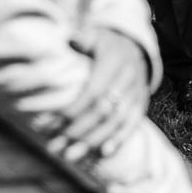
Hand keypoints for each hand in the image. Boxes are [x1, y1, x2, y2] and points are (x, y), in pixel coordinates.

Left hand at [50, 28, 149, 164]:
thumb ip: (82, 39)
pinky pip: (132, 124)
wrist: (134, 45)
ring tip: (70, 157)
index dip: (72, 110)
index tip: (49, 123)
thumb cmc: (105, 43)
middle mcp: (129, 78)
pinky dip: (119, 140)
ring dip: (92, 142)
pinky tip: (103, 153)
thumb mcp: (95, 35)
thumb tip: (69, 40)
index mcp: (114, 61)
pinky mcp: (141, 103)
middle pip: (102, 111)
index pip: (93, 92)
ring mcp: (137, 92)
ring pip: (115, 122)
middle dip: (76, 131)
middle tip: (54, 146)